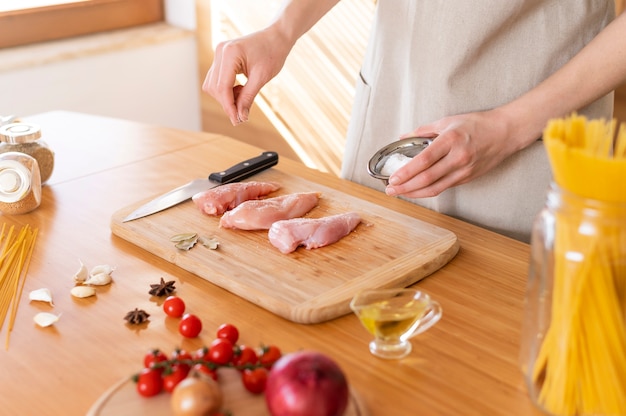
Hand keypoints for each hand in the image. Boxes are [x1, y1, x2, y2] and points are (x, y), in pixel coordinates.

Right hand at [202, 28, 292, 125]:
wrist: (276, 38)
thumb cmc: (273, 53)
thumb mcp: (262, 77)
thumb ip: (248, 97)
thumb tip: (240, 117)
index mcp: (230, 53)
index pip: (222, 87)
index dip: (228, 106)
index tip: (237, 120)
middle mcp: (220, 51)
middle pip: (214, 88)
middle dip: (227, 103)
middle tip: (243, 112)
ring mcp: (218, 53)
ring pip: (212, 85)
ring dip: (226, 96)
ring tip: (244, 94)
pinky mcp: (221, 57)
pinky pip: (216, 79)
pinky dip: (227, 89)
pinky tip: (241, 88)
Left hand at [385, 110, 526, 197]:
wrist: (505, 132)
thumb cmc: (477, 124)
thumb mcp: (448, 121)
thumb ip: (424, 130)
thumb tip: (404, 136)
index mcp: (451, 141)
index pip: (423, 161)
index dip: (406, 172)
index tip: (393, 178)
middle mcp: (457, 158)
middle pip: (427, 178)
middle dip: (405, 187)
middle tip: (390, 189)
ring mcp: (463, 170)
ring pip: (435, 188)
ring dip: (414, 193)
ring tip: (399, 193)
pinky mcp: (467, 178)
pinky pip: (443, 187)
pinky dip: (427, 190)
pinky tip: (416, 190)